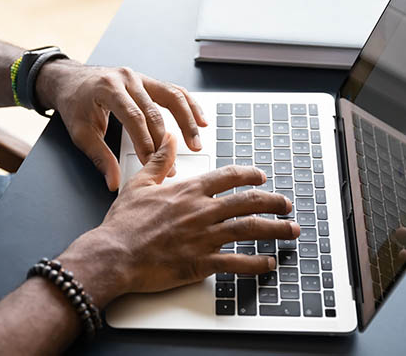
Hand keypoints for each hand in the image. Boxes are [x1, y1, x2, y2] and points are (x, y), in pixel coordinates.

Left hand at [35, 59, 207, 190]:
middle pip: (155, 111)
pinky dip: (190, 106)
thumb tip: (113, 181)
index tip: (153, 164)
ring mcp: (141, 77)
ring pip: (173, 96)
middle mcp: (127, 78)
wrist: (71, 80)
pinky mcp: (149, 81)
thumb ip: (99, 157)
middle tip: (172, 166)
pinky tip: (201, 121)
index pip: (133, 118)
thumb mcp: (81, 133)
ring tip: (196, 143)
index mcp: (108, 88)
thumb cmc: (75, 104)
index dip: (146, 142)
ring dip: (188, 121)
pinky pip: (174, 92)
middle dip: (165, 142)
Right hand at [55, 133, 297, 307]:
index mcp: (188, 191)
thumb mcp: (139, 184)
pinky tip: (269, 262)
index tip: (261, 177)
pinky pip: (236, 263)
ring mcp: (204, 237)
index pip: (227, 177)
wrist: (114, 254)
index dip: (249, 176)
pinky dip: (256, 263)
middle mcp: (201, 211)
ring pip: (249, 229)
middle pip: (248, 202)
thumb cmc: (123, 224)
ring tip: (292, 230)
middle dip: (273, 202)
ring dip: (275, 229)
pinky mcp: (201, 262)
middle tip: (287, 205)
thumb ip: (159, 161)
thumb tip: (169, 141)